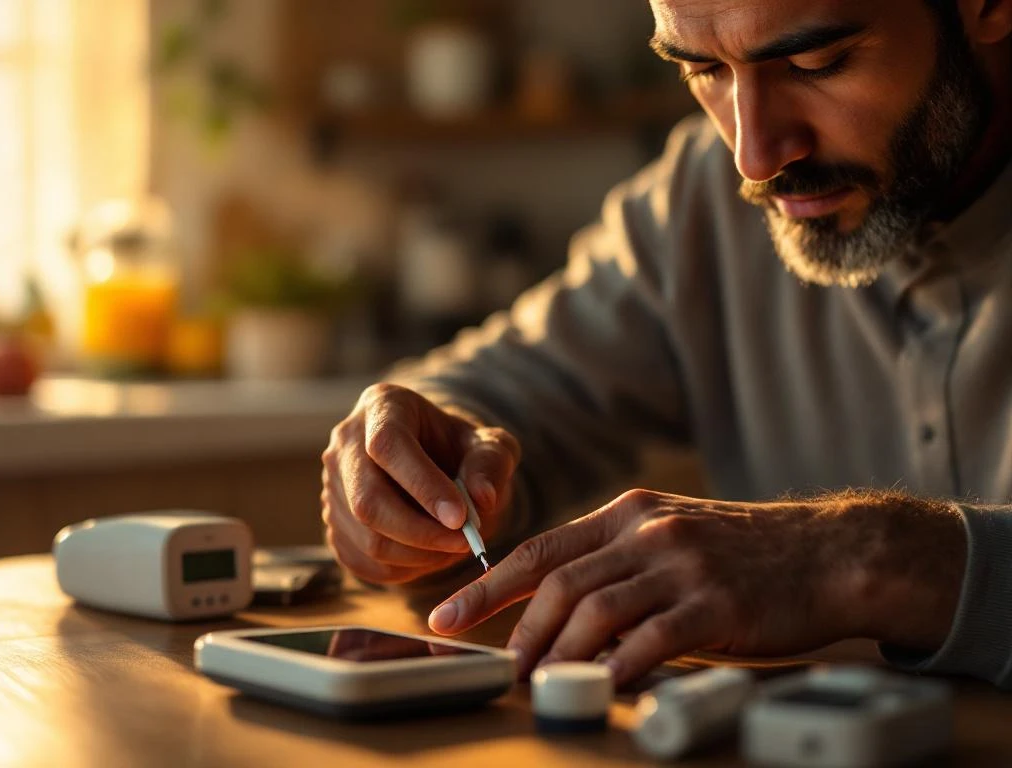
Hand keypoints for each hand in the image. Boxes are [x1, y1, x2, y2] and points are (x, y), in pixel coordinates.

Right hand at [321, 383, 520, 584]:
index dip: (422, 485)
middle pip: (367, 499)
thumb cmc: (462, 451)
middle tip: (463, 542)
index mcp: (382, 406)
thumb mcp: (490, 445)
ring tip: (453, 545)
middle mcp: (345, 443)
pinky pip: (363, 560)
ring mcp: (332, 486)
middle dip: (420, 531)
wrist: (439, 468)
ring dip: (418, 554)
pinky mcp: (333, 525)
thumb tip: (482, 498)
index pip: (388, 445)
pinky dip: (404, 568)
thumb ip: (492, 463)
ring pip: (366, 537)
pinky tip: (431, 554)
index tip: (460, 516)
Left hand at [428, 490, 965, 684]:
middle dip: (518, 631)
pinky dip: (618, 668)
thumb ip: (617, 561)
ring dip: (559, 655)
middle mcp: (647, 530)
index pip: (540, 549)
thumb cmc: (744, 552)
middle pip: (558, 583)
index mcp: (629, 511)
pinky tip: (603, 688)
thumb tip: (561, 609)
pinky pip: (650, 640)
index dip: (487, 586)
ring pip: (594, 611)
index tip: (447, 615)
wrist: (828, 552)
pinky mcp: (713, 603)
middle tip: (501, 668)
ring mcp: (680, 564)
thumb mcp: (672, 534)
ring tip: (541, 685)